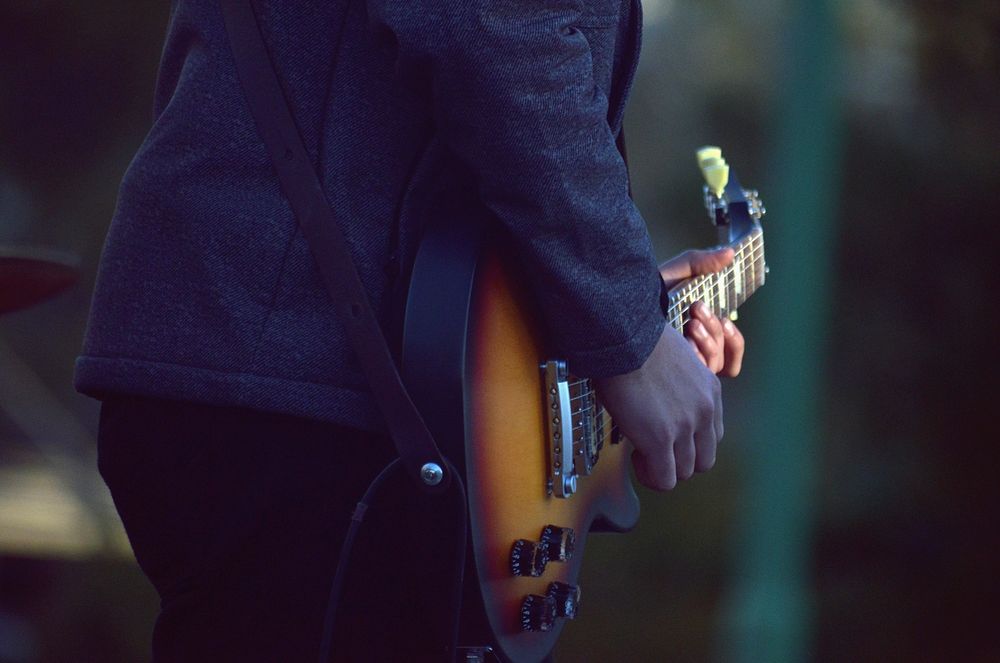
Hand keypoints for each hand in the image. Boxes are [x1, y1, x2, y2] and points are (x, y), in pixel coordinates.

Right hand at [594, 324, 721, 490]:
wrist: (624, 336)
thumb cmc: (638, 342)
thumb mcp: (675, 361)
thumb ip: (679, 387)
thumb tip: (661, 401)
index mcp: (710, 391)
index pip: (712, 436)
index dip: (688, 443)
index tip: (667, 436)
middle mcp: (704, 411)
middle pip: (704, 460)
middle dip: (680, 461)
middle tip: (656, 450)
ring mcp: (685, 427)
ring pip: (685, 472)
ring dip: (662, 468)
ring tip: (641, 453)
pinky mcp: (661, 439)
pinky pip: (664, 479)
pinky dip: (650, 476)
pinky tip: (636, 458)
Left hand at [659, 248, 744, 376]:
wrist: (620, 302)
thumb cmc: (647, 292)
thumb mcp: (675, 274)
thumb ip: (701, 264)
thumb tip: (730, 252)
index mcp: (701, 336)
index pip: (731, 351)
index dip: (733, 339)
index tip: (724, 319)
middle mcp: (693, 355)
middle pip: (721, 357)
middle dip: (714, 331)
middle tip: (696, 308)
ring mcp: (680, 367)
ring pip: (712, 366)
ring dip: (708, 343)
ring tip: (690, 323)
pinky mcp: (667, 373)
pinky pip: (696, 375)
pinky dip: (696, 359)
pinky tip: (684, 344)